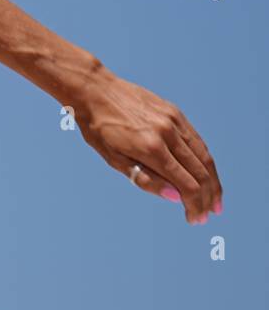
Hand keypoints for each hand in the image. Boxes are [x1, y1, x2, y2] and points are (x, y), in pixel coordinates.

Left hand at [72, 71, 222, 224]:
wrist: (94, 90)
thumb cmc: (98, 127)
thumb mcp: (113, 158)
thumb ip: (145, 179)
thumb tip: (176, 197)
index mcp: (151, 148)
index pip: (186, 185)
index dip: (194, 205)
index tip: (194, 219)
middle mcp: (167, 134)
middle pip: (200, 173)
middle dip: (207, 197)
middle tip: (208, 215)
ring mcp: (173, 121)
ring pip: (203, 156)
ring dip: (213, 180)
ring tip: (215, 199)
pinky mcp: (175, 112)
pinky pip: (196, 140)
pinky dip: (205, 159)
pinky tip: (206, 172)